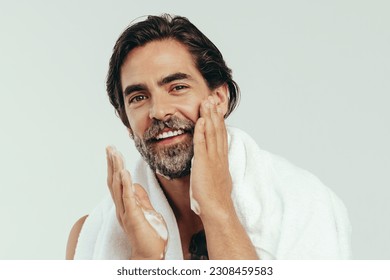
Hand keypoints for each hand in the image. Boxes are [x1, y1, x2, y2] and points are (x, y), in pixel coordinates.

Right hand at [106, 146, 167, 258]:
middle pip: (113, 181)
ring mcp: (126, 212)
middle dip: (111, 163)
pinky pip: (128, 198)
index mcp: (125, 205)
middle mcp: (122, 208)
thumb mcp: (147, 212)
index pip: (117, 182)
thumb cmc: (149, 235)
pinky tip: (123, 172)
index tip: (113, 152)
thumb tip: (135, 184)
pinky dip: (125, 184)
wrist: (149, 256)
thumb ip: (140, 199)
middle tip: (109, 147)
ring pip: (118, 187)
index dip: (114, 167)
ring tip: (114, 153)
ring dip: (116, 169)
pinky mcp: (133, 217)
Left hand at [190, 96, 233, 220]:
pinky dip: (202, 131)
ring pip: (212, 133)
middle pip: (218, 130)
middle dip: (214, 113)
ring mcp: (212, 158)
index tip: (216, 109)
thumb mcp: (216, 178)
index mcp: (221, 159)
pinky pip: (202, 143)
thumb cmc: (215, 198)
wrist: (217, 208)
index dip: (219, 121)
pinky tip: (201, 120)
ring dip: (209, 116)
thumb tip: (211, 166)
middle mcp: (219, 156)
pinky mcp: (204, 163)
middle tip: (212, 98)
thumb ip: (214, 168)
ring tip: (207, 102)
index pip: (221, 135)